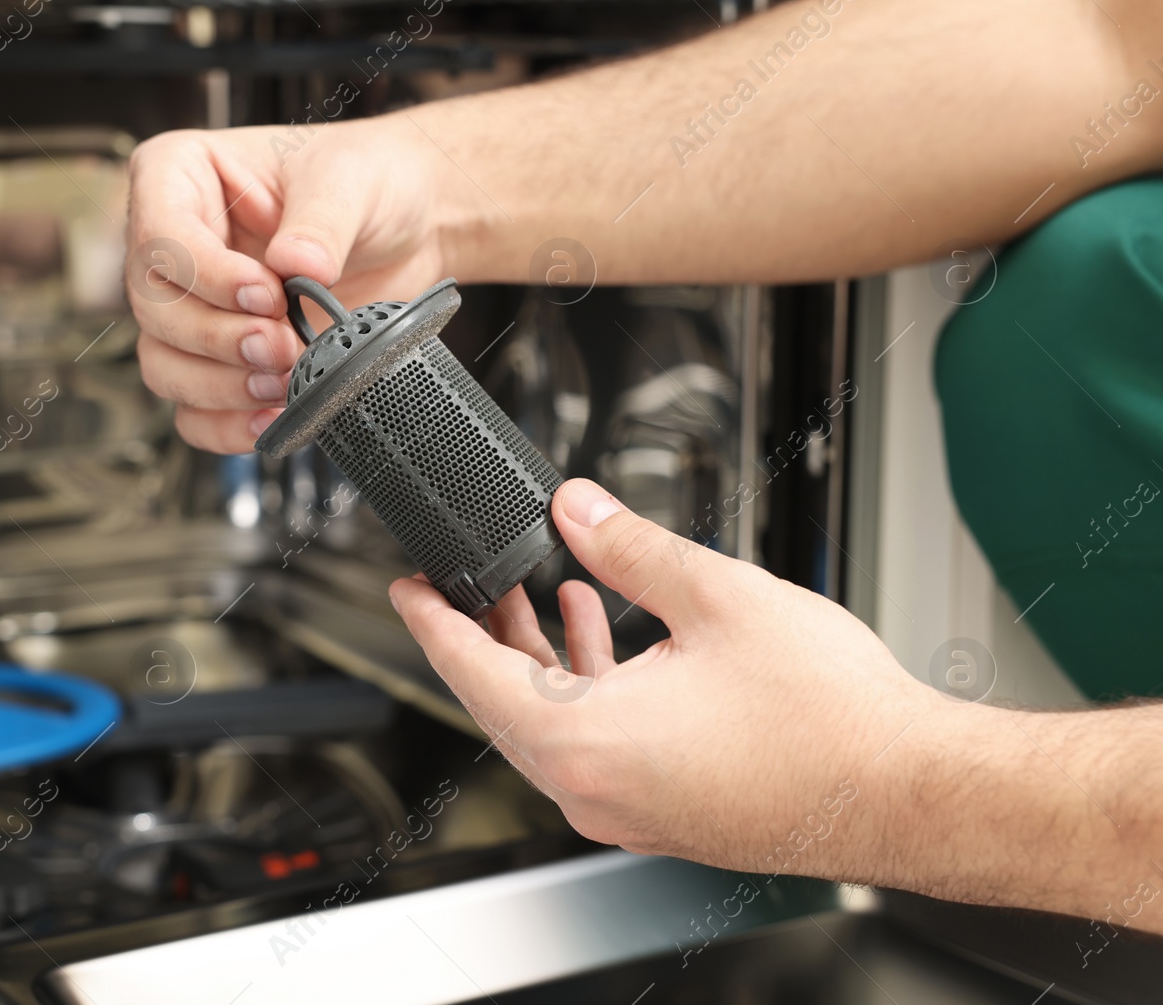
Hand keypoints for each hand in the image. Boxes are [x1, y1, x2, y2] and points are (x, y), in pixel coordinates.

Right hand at [126, 117, 454, 452]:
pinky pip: (194, 410)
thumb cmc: (369, 180)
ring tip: (286, 382)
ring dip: (222, 387)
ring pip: (165, 366)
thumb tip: (296, 266)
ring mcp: (192, 307)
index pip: (159, 238)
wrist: (410, 227)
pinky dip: (229, 424)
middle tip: (284, 346)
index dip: (208, 278)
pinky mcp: (219, 360)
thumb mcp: (350, 179)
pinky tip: (275, 417)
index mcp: (180, 176)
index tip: (269, 294)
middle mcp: (171, 246)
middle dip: (219, 340)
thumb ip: (321, 221)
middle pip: (156, 311)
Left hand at [389, 478, 949, 883]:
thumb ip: (629, 546)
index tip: (406, 589)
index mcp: (584, 741)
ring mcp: (629, 808)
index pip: (471, 672)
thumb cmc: (832, 719)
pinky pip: (596, 744)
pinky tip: (611, 635)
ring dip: (544, 654)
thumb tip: (576, 508)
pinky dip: (589, 687)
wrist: (913, 793)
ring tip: (547, 591)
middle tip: (470, 578)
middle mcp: (594, 788)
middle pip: (505, 699)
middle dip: (487, 629)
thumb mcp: (715, 596)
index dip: (432, 620)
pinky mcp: (666, 811)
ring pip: (553, 721)